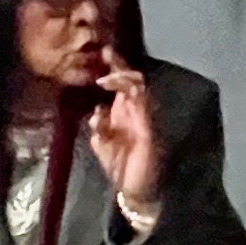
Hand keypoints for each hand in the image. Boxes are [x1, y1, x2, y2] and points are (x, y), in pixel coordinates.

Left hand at [87, 66, 165, 220]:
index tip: (100, 55)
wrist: (136, 193)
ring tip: (109, 71)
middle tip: (107, 51)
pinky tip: (123, 92)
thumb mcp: (102, 147)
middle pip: (128, 81)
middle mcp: (133, 111)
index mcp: (121, 113)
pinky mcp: (149, 130)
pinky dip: (133, 99)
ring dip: (124, 78)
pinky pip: (143, 108)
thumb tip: (96, 112)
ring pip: (137, 90)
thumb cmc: (121, 169)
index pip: (117, 85)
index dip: (111, 69)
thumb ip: (99, 130)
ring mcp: (142, 119)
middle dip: (118, 65)